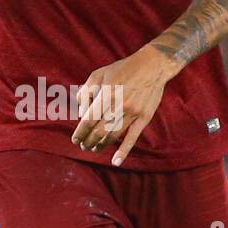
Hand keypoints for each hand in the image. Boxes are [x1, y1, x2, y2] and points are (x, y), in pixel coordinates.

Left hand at [71, 44, 175, 165]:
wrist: (152, 65)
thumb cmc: (123, 69)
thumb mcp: (99, 74)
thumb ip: (86, 92)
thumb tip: (81, 113)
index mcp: (106, 94)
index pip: (89, 119)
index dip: (80, 132)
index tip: (75, 139)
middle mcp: (119, 105)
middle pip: (99, 131)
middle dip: (89, 141)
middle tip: (84, 146)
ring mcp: (133, 112)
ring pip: (113, 135)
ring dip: (101, 145)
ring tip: (94, 149)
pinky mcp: (144, 117)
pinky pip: (132, 137)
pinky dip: (124, 151)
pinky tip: (116, 161)